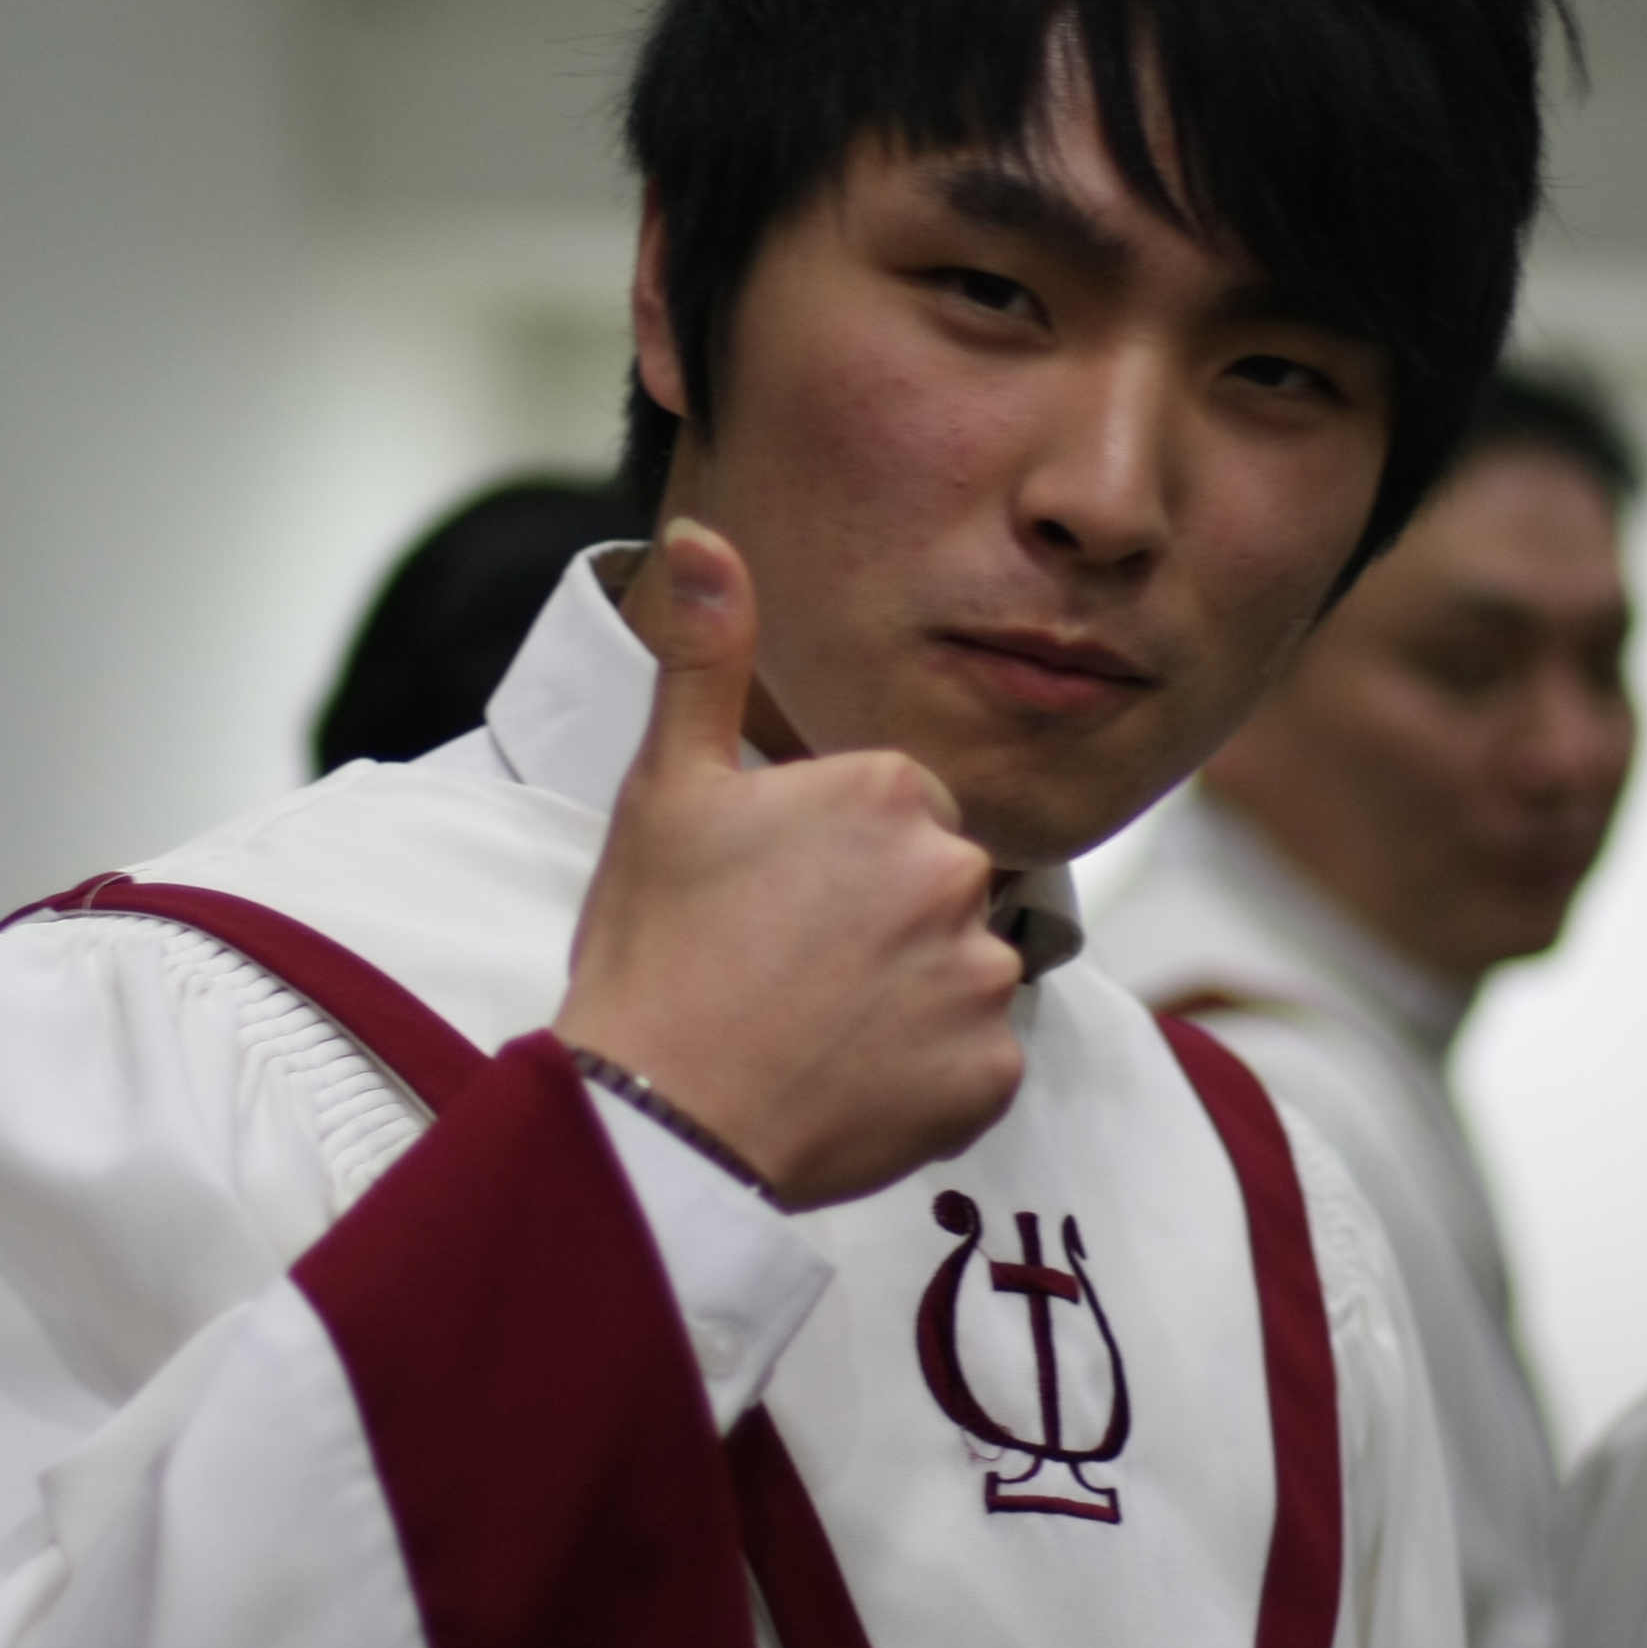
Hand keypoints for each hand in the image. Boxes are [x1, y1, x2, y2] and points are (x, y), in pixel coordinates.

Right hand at [556, 520, 1026, 1207]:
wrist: (658, 1113)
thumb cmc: (656, 947)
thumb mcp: (668, 785)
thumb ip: (705, 653)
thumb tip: (706, 534)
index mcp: (891, 790)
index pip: (900, 813)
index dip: (834, 860)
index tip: (771, 905)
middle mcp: (956, 872)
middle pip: (937, 889)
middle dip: (880, 924)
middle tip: (783, 970)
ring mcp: (980, 978)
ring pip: (960, 976)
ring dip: (906, 1003)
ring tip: (810, 1030)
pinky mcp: (990, 1075)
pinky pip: (975, 1066)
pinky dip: (925, 1080)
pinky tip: (845, 1082)